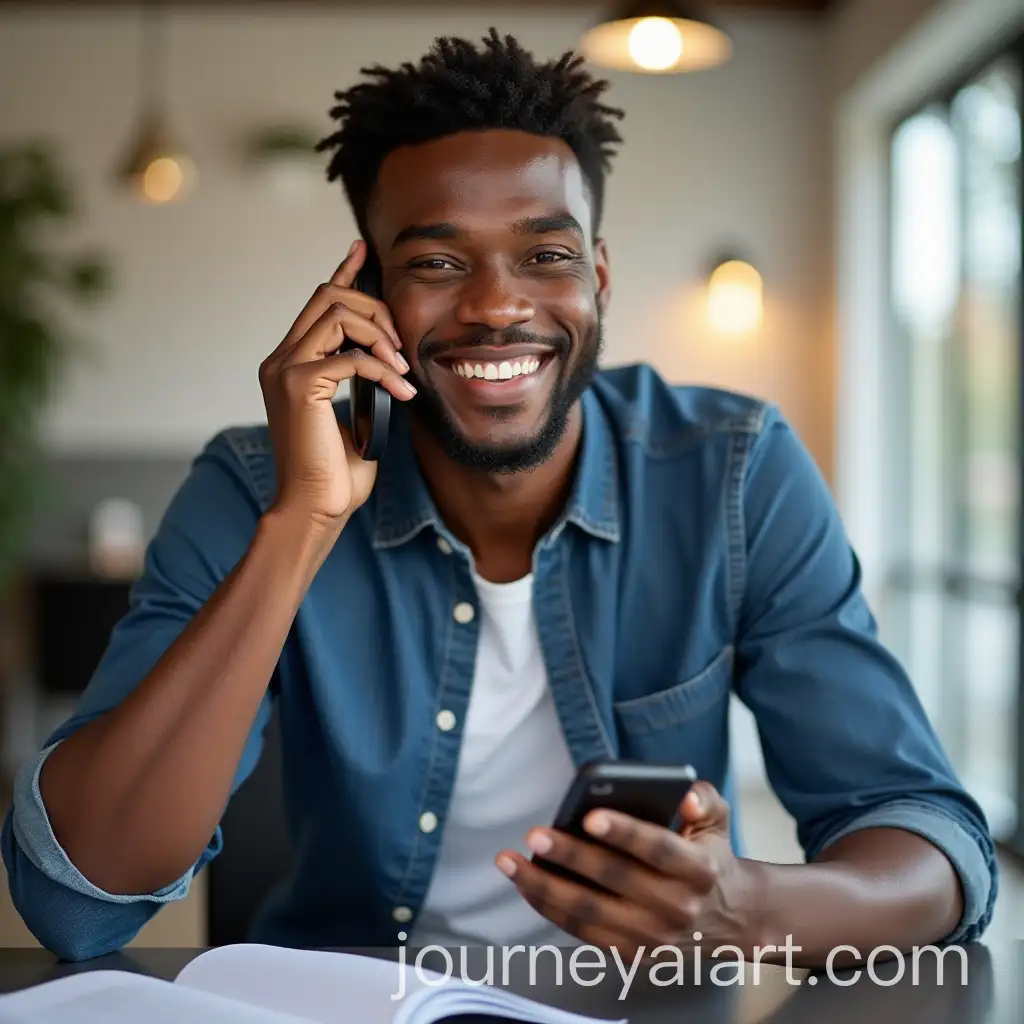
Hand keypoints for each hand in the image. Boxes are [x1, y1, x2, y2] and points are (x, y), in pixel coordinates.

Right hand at [259, 240, 416, 524]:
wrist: (316, 507)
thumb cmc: (336, 473)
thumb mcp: (358, 415)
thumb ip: (365, 380)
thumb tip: (391, 357)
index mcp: (291, 363)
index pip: (317, 303)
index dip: (342, 272)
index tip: (362, 250)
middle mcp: (281, 359)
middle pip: (327, 295)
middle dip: (374, 308)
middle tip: (402, 345)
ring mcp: (284, 369)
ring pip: (336, 313)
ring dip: (380, 335)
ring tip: (402, 370)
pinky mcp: (298, 385)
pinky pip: (351, 357)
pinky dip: (384, 371)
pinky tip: (402, 393)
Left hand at [496, 781, 761, 959]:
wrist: (730, 919)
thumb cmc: (709, 856)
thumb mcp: (718, 820)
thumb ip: (703, 798)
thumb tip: (686, 796)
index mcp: (699, 869)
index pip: (658, 849)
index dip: (624, 832)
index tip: (589, 815)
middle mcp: (677, 907)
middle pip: (615, 880)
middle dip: (570, 856)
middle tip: (536, 834)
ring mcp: (652, 936)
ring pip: (589, 912)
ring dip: (544, 886)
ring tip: (511, 861)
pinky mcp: (631, 953)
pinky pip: (581, 931)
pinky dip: (549, 908)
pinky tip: (525, 883)